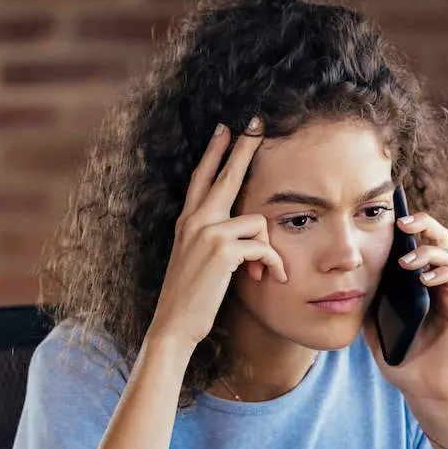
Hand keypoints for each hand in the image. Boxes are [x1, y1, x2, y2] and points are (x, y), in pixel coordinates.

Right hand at [150, 118, 287, 350]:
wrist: (174, 324)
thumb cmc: (191, 298)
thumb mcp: (199, 261)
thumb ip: (215, 240)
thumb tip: (248, 233)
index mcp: (188, 222)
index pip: (201, 177)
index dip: (214, 152)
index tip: (224, 129)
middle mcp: (194, 221)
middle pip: (226, 175)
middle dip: (243, 148)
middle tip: (256, 124)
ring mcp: (206, 233)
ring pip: (257, 222)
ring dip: (269, 250)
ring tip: (266, 273)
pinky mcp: (222, 250)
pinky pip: (263, 246)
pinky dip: (273, 264)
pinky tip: (271, 279)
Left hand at [363, 210, 447, 405]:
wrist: (423, 388)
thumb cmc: (401, 358)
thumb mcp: (374, 326)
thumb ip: (368, 301)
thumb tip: (349, 280)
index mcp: (416, 281)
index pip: (415, 243)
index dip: (406, 227)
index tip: (388, 217)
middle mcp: (436, 281)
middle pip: (436, 238)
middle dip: (422, 224)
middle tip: (403, 223)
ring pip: (447, 254)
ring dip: (427, 252)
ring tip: (408, 263)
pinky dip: (443, 274)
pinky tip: (427, 280)